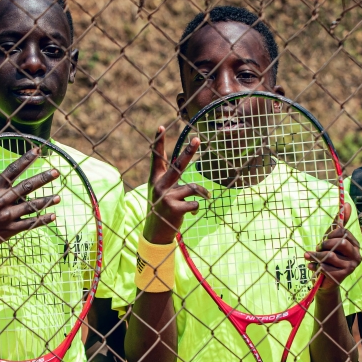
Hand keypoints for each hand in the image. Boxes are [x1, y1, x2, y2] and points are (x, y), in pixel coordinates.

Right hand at [0, 148, 59, 263]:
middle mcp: (0, 200)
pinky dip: (42, 220)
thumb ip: (1, 194)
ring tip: (58, 197)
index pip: (12, 170)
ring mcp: (5, 216)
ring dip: (47, 200)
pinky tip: (52, 216)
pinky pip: (30, 224)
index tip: (38, 150)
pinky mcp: (9, 231)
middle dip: (43, 178)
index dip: (26, 159)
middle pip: (26, 186)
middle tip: (56, 172)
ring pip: (31, 206)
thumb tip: (21, 192)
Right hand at [143, 126, 207, 244]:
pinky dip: (197, 208)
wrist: (155, 233)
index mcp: (156, 179)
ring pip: (193, 188)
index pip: (157, 157)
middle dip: (189, 151)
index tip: (161, 127)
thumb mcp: (161, 192)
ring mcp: (167, 196)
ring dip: (203, 193)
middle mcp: (160, 185)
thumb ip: (170, 180)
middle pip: (177, 165)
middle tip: (197, 139)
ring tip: (206, 197)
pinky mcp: (174, 208)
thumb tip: (183, 166)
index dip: (159, 142)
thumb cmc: (161, 209)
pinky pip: (195, 203)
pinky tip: (191, 213)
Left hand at [309, 202, 361, 292]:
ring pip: (329, 256)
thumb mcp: (332, 238)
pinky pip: (325, 268)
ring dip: (316, 256)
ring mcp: (350, 267)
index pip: (343, 232)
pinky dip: (315, 266)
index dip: (330, 235)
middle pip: (340, 243)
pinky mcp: (341, 277)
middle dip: (325, 245)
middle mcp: (357, 256)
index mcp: (355, 244)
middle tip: (318, 248)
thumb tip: (347, 204)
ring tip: (310, 257)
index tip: (325, 240)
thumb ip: (339, 223)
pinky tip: (312, 267)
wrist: (325, 280)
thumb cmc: (329, 256)